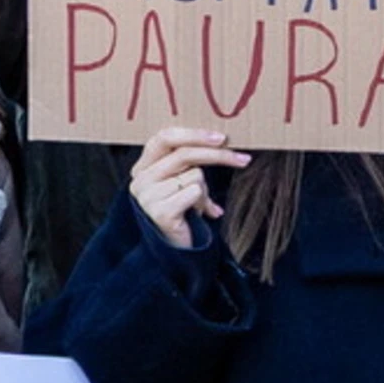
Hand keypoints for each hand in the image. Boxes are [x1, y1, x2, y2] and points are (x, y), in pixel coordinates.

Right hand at [128, 126, 249, 247]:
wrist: (174, 247)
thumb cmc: (182, 209)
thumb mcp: (185, 178)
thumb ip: (193, 159)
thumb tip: (222, 140)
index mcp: (144, 165)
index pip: (166, 137)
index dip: (194, 134)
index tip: (221, 137)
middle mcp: (141, 178)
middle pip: (184, 153)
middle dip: (217, 155)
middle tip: (242, 159)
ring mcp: (147, 196)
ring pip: (194, 175)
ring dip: (205, 190)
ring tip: (197, 204)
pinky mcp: (159, 212)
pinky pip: (194, 193)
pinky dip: (202, 202)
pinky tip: (195, 213)